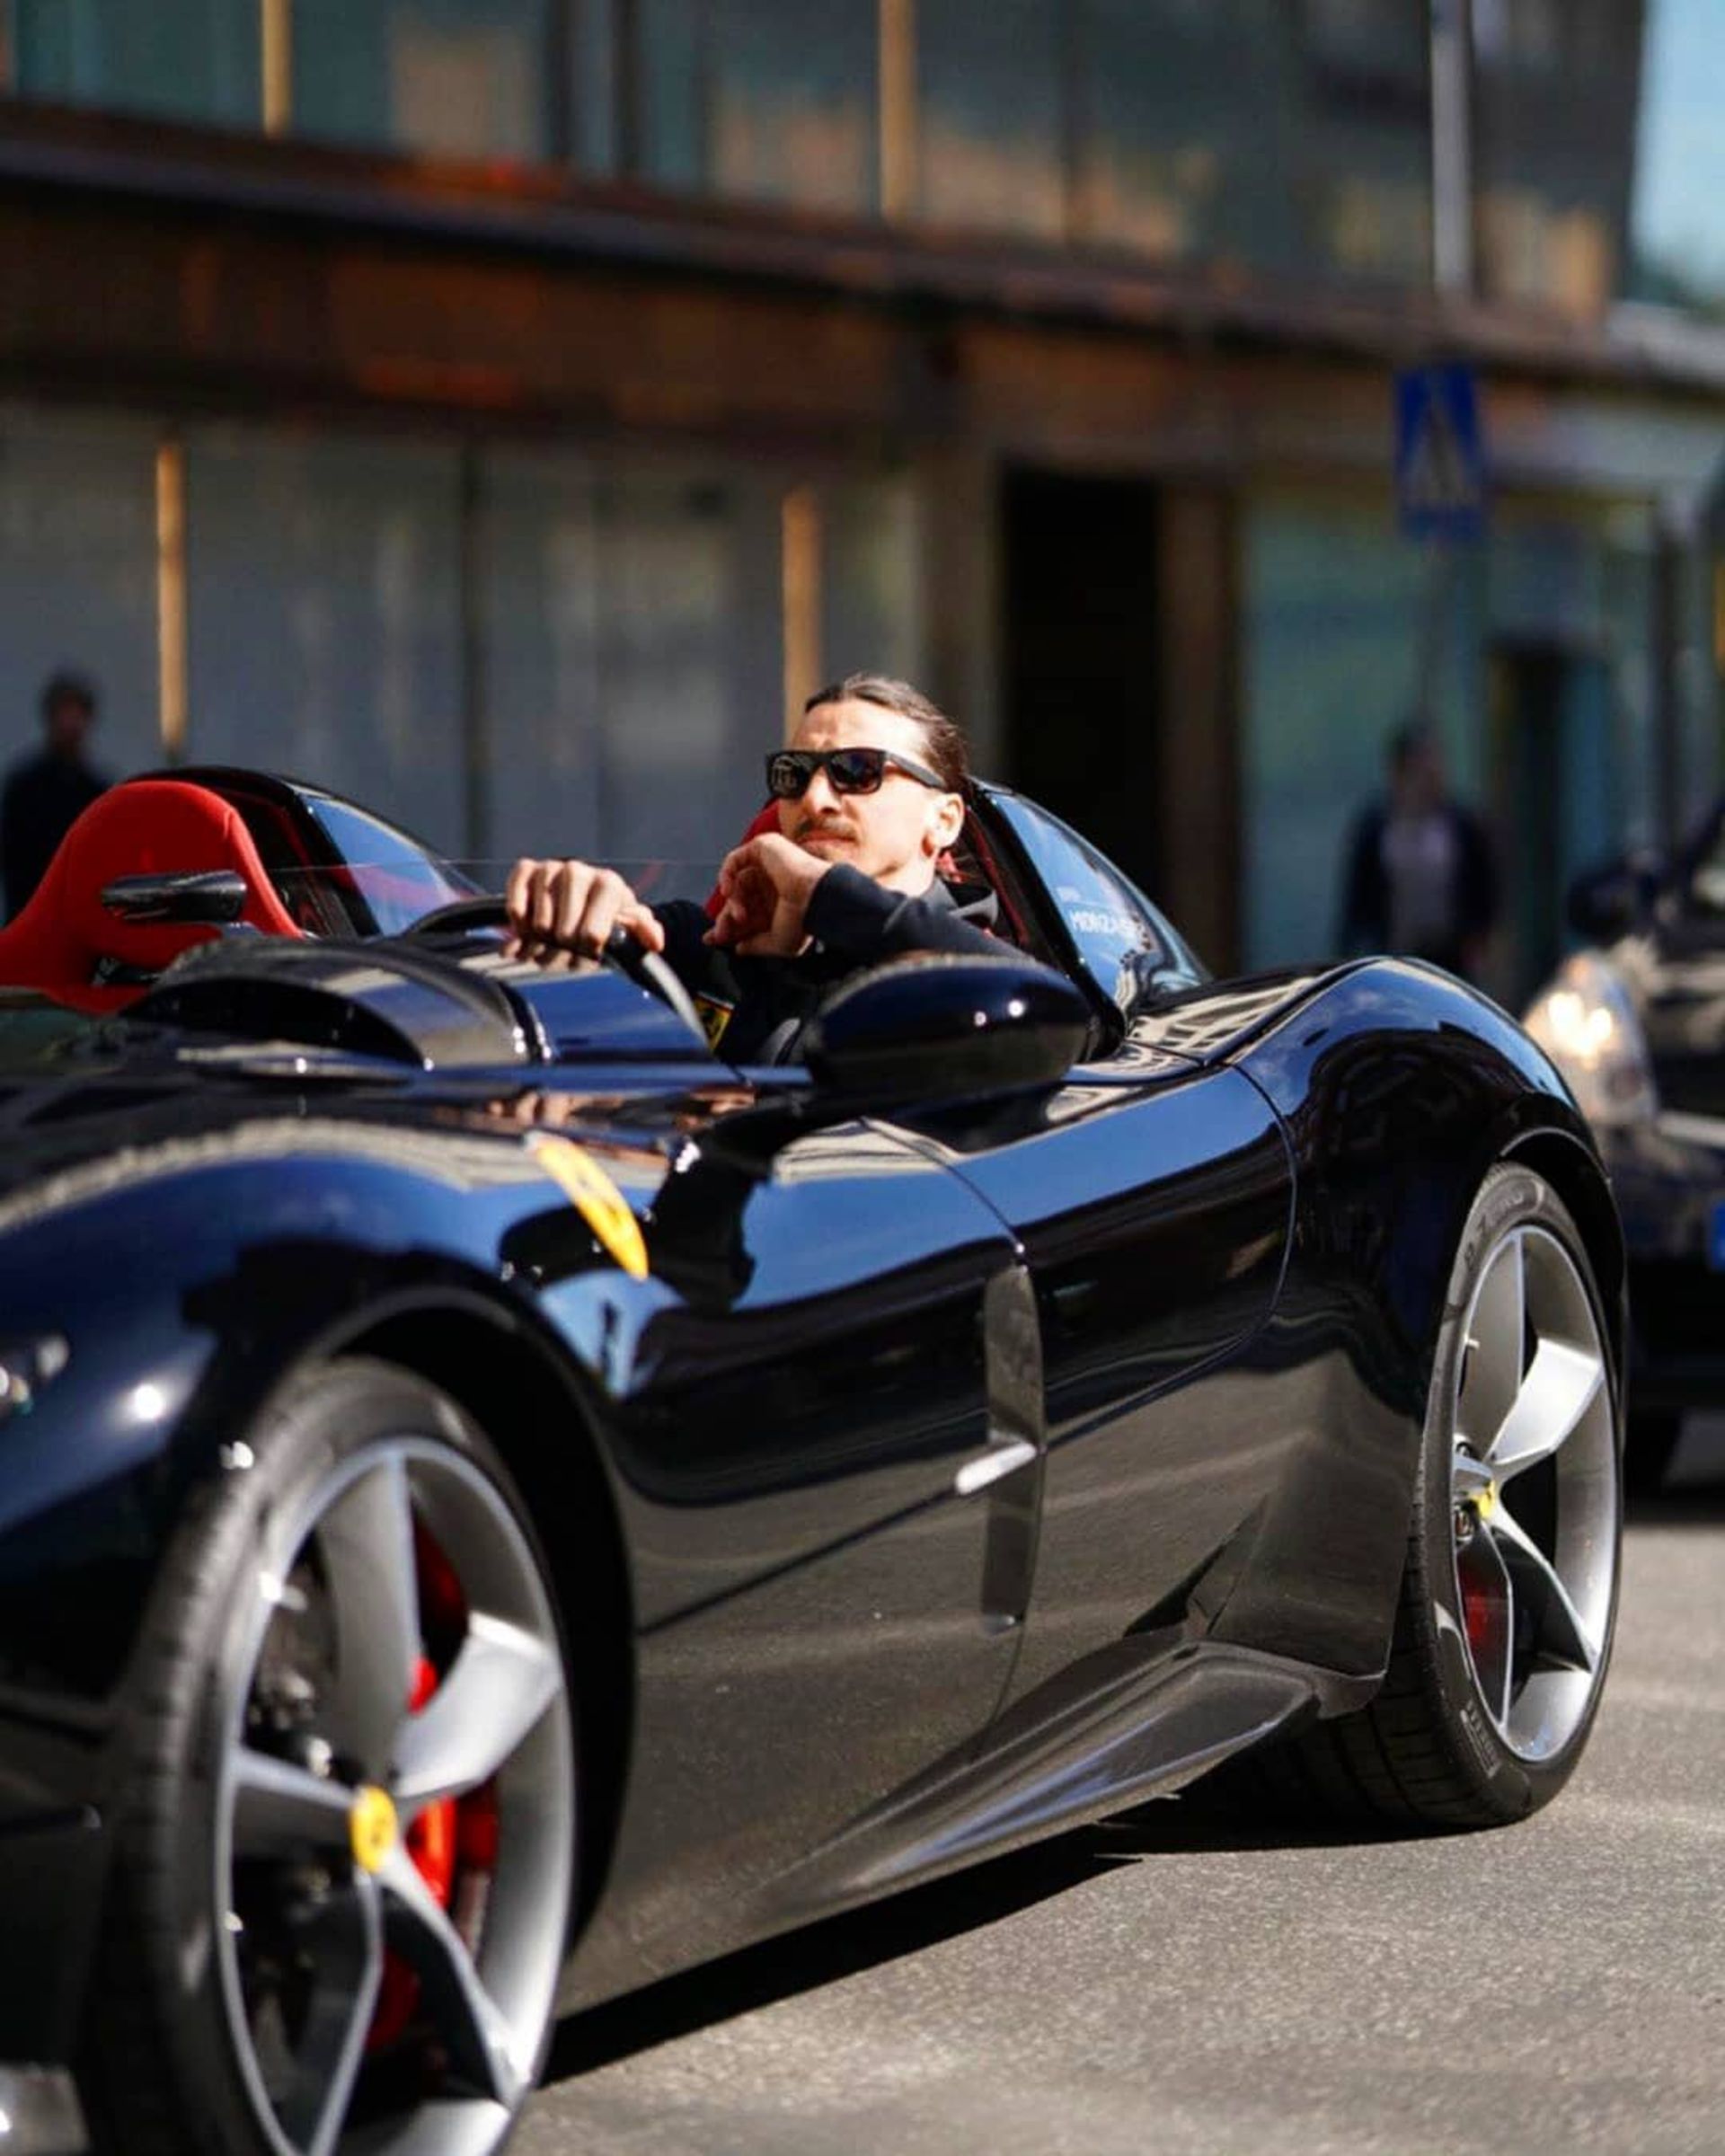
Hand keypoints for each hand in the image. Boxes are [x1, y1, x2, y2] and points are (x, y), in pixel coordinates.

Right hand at [503, 859, 665, 960]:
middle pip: (564, 932)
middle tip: (570, 946)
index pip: (592, 933)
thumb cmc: (607, 914)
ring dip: (544, 938)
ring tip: (554, 936)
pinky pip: (515, 906)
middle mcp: (578, 870)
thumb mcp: (629, 923)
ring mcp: (550, 867)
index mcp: (608, 883)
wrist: (583, 897)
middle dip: (567, 947)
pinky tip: (531, 925)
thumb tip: (655, 942)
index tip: (591, 950)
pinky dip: (520, 923)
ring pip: (540, 923)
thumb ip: (644, 931)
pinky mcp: (526, 869)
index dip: (589, 950)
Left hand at [705, 833, 829, 955]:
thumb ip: (755, 945)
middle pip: (739, 899)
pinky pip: (735, 859)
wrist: (815, 898)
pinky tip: (727, 892)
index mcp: (778, 904)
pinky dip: (726, 875)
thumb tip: (738, 948)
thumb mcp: (777, 942)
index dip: (728, 926)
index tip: (715, 939)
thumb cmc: (804, 920)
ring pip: (737, 882)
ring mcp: (769, 865)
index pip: (747, 913)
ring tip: (738, 916)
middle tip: (721, 933)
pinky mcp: (765, 848)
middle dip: (726, 918)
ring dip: (732, 901)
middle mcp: (773, 884)